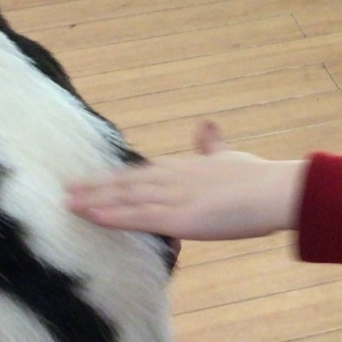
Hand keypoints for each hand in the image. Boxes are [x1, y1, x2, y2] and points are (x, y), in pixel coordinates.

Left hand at [67, 121, 306, 240]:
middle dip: (95, 187)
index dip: (114, 177)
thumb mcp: (228, 156)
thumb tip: (205, 124)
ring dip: (94, 201)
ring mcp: (173, 197)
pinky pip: (137, 217)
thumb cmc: (258, 178)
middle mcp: (172, 178)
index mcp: (183, 166)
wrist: (275, 191)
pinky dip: (111, 216)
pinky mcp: (178, 217)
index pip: (140, 173)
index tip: (91, 180)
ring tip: (67, 203)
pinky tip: (90, 216)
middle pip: (125, 182)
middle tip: (66, 190)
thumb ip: (211, 144)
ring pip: (125, 198)